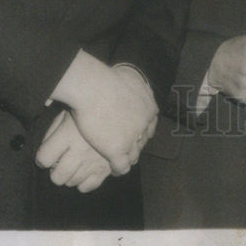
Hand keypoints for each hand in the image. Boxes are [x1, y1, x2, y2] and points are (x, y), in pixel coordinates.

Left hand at [35, 110, 111, 192]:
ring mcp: (94, 161)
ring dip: (69, 175)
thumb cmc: (91, 108)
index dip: (42, 158)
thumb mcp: (69, 112)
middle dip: (55, 171)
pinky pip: (88, 186)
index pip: (43, 158)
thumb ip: (54, 128)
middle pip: (57, 177)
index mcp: (68, 135)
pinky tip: (86, 169)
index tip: (46, 155)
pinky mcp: (107, 167)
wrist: (121, 107)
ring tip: (75, 163)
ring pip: (72, 182)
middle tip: (60, 162)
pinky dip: (84, 181)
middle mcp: (80, 151)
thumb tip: (43, 144)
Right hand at [51, 51, 158, 174]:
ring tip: (120, 162)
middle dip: (136, 144)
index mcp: (149, 107)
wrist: (95, 87)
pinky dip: (118, 169)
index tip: (136, 133)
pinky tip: (113, 169)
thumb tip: (132, 79)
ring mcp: (132, 138)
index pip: (150, 123)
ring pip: (134, 155)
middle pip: (143, 140)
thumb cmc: (108, 78)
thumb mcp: (130, 77)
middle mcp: (144, 124)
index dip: (142, 129)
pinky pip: (122, 166)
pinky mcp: (117, 150)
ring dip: (128, 158)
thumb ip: (135, 83)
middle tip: (127, 149)